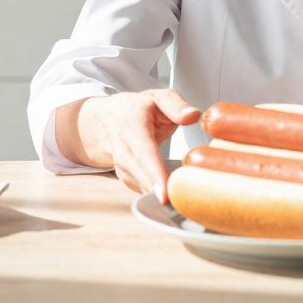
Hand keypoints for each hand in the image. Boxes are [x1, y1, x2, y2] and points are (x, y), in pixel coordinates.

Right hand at [77, 89, 200, 203]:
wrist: (109, 119)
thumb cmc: (139, 109)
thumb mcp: (158, 97)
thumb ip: (176, 105)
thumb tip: (193, 115)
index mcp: (133, 125)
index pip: (144, 152)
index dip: (154, 173)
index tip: (164, 192)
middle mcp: (124, 148)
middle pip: (141, 174)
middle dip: (159, 191)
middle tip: (180, 206)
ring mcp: (122, 166)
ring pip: (140, 185)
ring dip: (159, 195)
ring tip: (180, 204)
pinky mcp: (126, 178)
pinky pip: (142, 189)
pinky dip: (156, 194)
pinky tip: (172, 197)